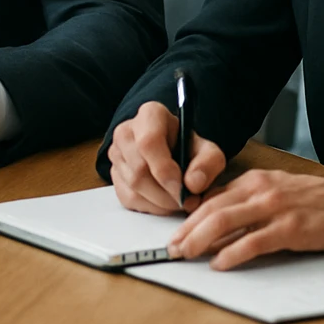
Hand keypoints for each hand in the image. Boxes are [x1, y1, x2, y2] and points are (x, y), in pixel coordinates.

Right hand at [107, 100, 225, 213]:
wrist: (176, 154)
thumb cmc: (190, 149)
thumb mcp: (209, 151)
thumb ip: (208, 164)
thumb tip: (193, 184)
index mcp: (150, 115)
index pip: (148, 143)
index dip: (164, 169)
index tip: (183, 189)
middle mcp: (126, 131)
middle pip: (139, 170)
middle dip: (166, 193)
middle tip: (188, 201)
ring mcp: (116, 154)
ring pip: (133, 187)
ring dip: (161, 203)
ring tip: (181, 201)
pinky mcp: (114, 175)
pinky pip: (129, 199)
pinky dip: (151, 207)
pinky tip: (166, 202)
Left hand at [169, 169, 323, 269]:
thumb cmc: (314, 200)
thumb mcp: (275, 189)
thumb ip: (247, 200)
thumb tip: (217, 218)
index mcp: (253, 180)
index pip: (212, 198)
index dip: (189, 217)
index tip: (175, 232)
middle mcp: (259, 190)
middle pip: (211, 209)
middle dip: (187, 229)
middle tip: (172, 247)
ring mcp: (274, 208)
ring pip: (224, 222)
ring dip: (200, 240)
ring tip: (186, 254)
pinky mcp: (289, 229)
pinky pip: (252, 242)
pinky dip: (232, 254)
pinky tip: (220, 264)